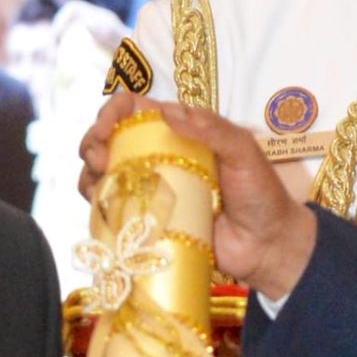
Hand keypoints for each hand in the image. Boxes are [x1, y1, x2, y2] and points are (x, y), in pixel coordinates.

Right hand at [79, 96, 319, 298]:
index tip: (105, 130)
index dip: (110, 113)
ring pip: (102, 174)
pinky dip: (97, 206)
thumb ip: (212, 129)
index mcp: (178, 132)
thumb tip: (168, 112)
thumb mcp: (244, 152)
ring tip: (98, 183)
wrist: (267, 246)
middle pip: (108, 140)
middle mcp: (157, 156)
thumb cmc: (261, 194)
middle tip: (100, 160)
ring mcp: (150, 190)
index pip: (132, 110)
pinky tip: (102, 207)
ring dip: (88, 174)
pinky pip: (111, 210)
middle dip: (91, 143)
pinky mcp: (147, 221)